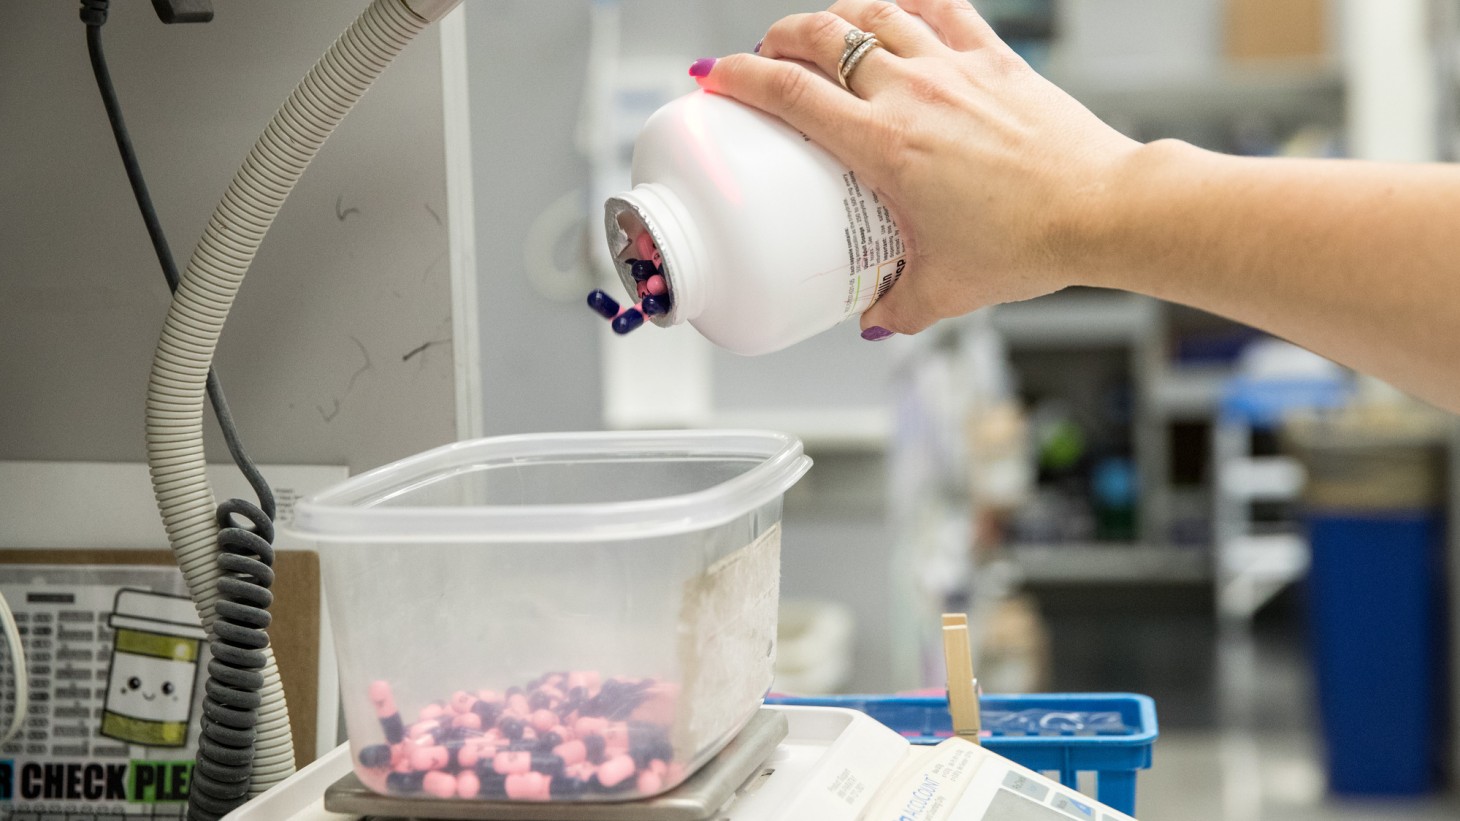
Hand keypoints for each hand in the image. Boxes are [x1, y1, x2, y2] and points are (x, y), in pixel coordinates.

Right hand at [691, 0, 1139, 337]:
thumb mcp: (945, 289)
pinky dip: (909, 0)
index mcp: (886, 146)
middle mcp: (914, 93)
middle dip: (779, 38)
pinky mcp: (996, 58)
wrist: (1103, 209)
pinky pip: (942, 5)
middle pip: (823, 37)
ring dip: (835, 14)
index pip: (791, 94)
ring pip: (876, 12)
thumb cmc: (1030, 243)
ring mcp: (955, 67)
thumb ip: (899, 304)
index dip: (742, 79)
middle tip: (765, 56)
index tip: (717, 80)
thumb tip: (876, 314)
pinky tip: (895, 5)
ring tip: (819, 29)